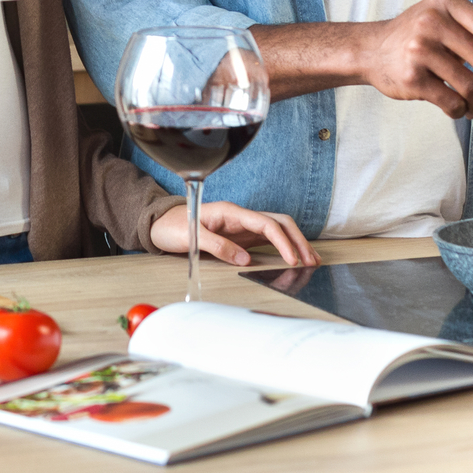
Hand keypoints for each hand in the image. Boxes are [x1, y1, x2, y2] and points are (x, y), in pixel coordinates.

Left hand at [151, 201, 318, 266]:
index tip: (292, 259)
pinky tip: (293, 257)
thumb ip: (216, 245)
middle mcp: (240, 216)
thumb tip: (243, 259)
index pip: (265, 223)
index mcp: (230, 211)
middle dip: (298, 240)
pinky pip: (269, 238)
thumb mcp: (190, 237)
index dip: (283, 241)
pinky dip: (284, 246)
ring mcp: (242, 225)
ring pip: (278, 228)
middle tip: (311, 261)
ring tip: (311, 260)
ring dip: (296, 242)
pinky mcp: (242, 235)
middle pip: (279, 222)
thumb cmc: (172, 226)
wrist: (160, 223)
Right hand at [357, 0, 472, 119]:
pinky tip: (458, 108)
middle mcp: (431, 22)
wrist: (369, 50)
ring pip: (470, 85)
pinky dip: (461, 110)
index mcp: (444, 2)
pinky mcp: (412, 78)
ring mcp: (419, 50)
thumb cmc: (413, 37)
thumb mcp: (442, 20)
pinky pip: (451, 101)